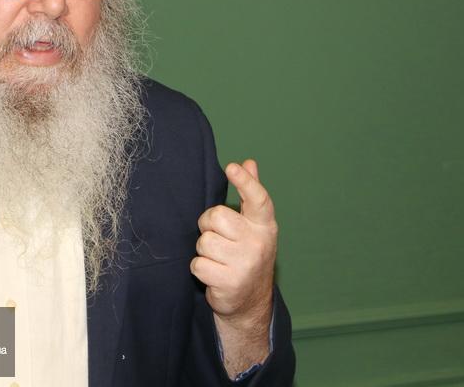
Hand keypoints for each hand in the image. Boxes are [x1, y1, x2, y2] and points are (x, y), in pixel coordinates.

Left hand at [191, 159, 276, 370]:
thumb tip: (249, 162)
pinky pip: (198, 264)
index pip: (258, 199)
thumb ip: (250, 193)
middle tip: (218, 237)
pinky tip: (214, 273)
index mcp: (265, 225)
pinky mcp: (230, 283)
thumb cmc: (248, 253)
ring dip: (205, 250)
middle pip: (217, 217)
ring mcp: (246, 264)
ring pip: (205, 242)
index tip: (232, 167)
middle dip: (208, 225)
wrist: (250, 301)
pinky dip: (201, 268)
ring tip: (219, 259)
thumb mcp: (254, 225)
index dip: (245, 182)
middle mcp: (259, 243)